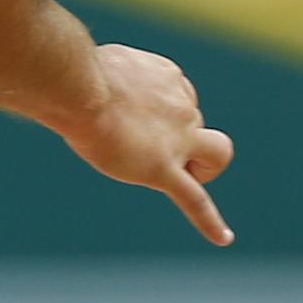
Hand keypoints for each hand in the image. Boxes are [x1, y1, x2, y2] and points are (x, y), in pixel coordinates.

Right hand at [59, 43, 234, 245]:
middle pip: (195, 124)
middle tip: (145, 141)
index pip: (177, 95)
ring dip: (198, 164)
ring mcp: (177, 140)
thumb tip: (98, 83)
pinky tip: (223, 238)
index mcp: (168, 76)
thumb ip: (116, 77)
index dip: (159, 108)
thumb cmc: (79, 73)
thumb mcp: (105, 64)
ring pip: (216, 155)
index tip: (129, 110)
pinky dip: (210, 221)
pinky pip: (195, 200)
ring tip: (170, 170)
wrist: (79, 91)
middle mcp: (181, 105)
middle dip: (179, 135)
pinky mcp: (163, 169)